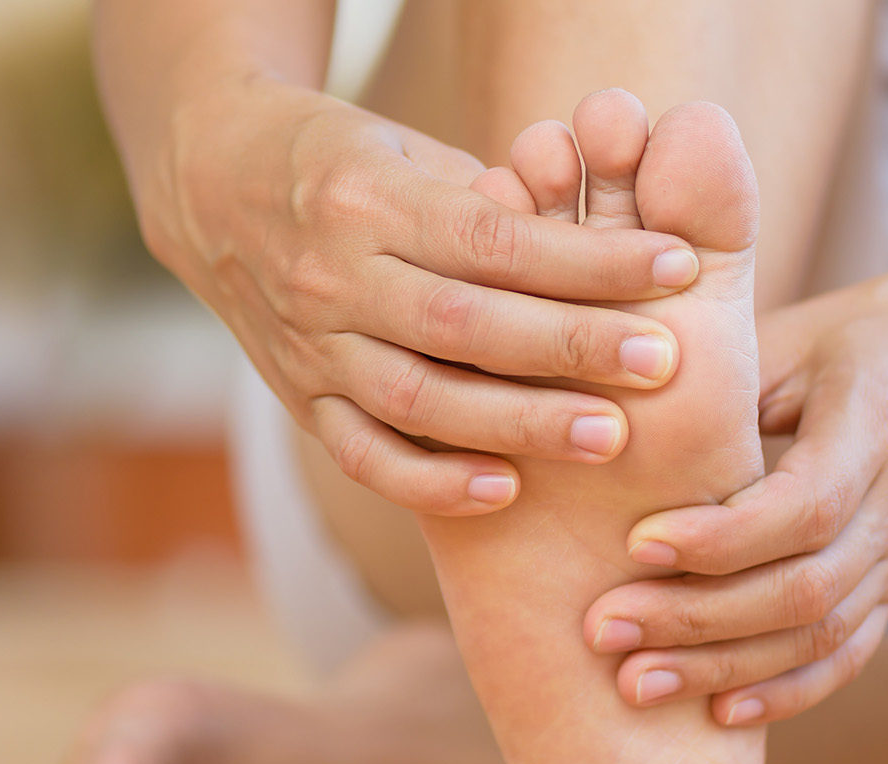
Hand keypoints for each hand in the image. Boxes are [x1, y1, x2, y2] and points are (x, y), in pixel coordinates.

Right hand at [131, 77, 701, 514]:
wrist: (210, 188)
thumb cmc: (343, 160)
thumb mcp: (408, 148)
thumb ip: (487, 200)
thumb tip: (593, 232)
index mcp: (368, 200)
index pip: (494, 240)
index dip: (588, 259)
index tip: (677, 268)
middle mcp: (333, 278)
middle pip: (465, 324)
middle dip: (571, 347)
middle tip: (665, 363)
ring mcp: (311, 347)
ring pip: (419, 398)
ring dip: (518, 423)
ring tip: (608, 436)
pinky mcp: (300, 400)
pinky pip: (364, 454)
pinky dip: (430, 480)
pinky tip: (503, 491)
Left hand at [583, 263, 887, 723]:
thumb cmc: (859, 333)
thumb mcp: (793, 335)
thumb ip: (723, 384)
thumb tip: (620, 428)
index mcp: (876, 425)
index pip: (804, 507)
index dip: (719, 539)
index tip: (634, 542)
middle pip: (805, 589)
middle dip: (697, 619)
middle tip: (602, 627)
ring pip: (821, 636)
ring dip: (723, 668)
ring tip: (633, 681)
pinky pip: (848, 656)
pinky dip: (785, 692)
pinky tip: (718, 713)